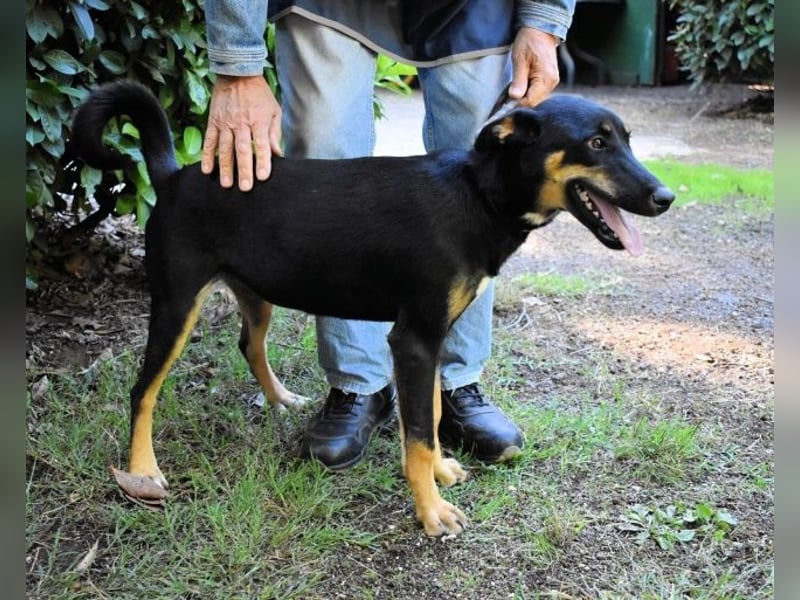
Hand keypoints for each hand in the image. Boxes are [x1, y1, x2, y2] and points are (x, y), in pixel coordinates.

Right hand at [201, 75, 281, 190]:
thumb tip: (278, 154)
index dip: (262, 161)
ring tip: (226, 185)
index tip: (262, 177)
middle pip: (242, 150)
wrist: (237, 73)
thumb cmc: (259, 94)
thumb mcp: (273, 110)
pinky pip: (210, 141)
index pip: (261, 145)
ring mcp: (225, 123)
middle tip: (245, 188)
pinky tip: (206, 170)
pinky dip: (207, 155)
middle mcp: (241, 123)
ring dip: (225, 168)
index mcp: (258, 121)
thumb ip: (274, 133)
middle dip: (244, 170)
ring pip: (225, 148)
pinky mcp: (213, 121)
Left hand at [507, 27, 560, 106]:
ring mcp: (552, 80)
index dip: (517, 101)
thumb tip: (515, 97)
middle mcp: (552, 82)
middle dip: (521, 97)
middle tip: (511, 85)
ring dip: (525, 92)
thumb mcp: (520, 60)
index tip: (507, 94)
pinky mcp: (550, 78)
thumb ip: (518, 81)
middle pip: (533, 100)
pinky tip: (524, 78)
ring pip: (535, 96)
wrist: (540, 30)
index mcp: (546, 78)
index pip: (530, 101)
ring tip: (519, 78)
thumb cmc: (529, 41)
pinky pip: (538, 90)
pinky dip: (529, 88)